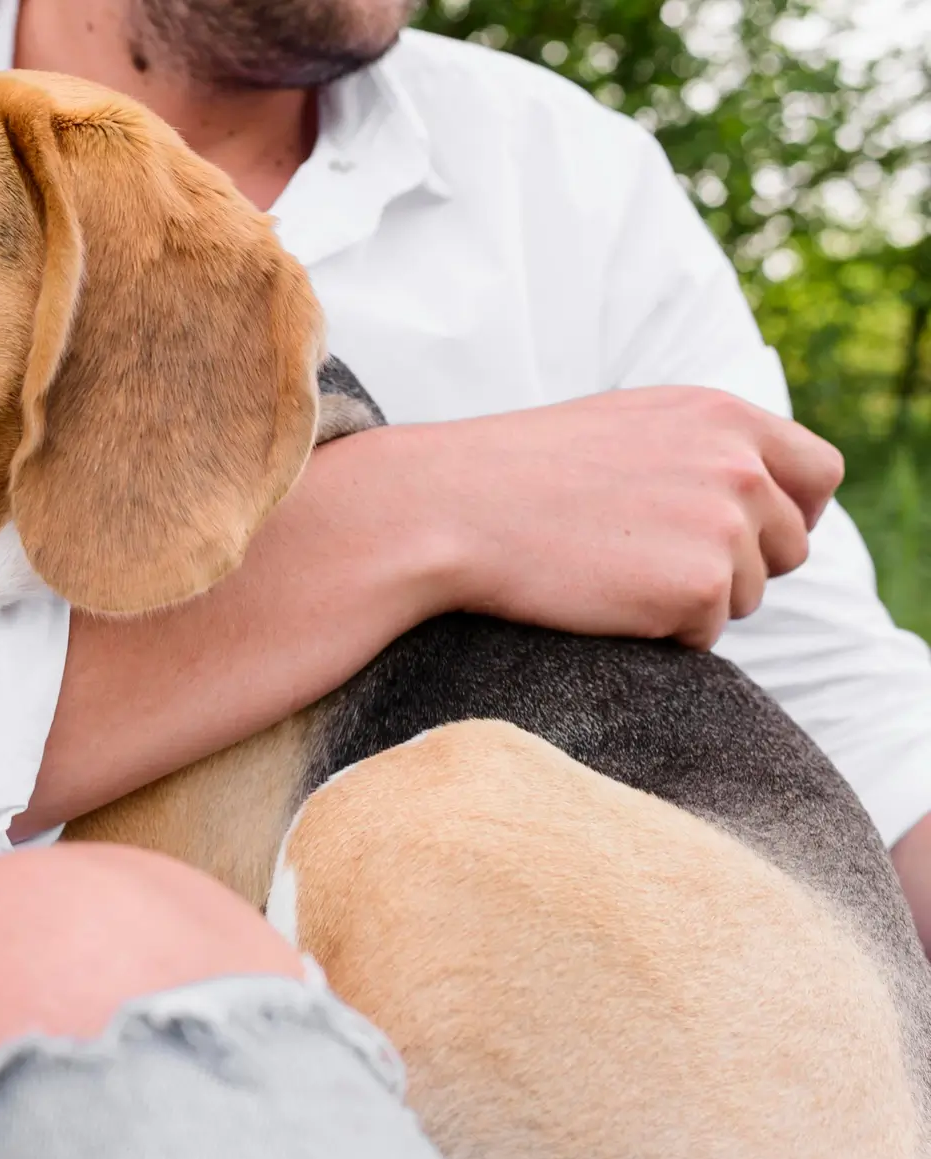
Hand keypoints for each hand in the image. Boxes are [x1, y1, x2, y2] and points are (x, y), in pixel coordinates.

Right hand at [376, 387, 843, 649]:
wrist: (449, 507)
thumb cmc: (516, 472)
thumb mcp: (624, 427)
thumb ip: (699, 449)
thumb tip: (751, 492)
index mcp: (721, 414)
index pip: (818, 473)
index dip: (790, 512)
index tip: (747, 536)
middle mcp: (740, 463)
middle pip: (790, 545)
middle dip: (735, 566)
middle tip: (649, 565)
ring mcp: (726, 524)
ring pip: (747, 595)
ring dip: (690, 601)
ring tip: (609, 573)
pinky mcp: (701, 585)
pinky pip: (705, 634)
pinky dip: (657, 633)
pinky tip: (599, 599)